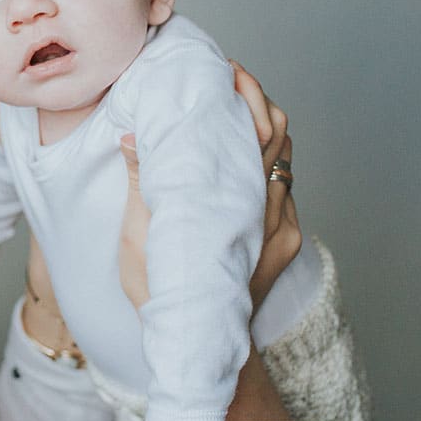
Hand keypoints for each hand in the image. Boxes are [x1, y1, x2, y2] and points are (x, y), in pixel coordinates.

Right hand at [117, 60, 295, 420]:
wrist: (204, 349)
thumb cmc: (167, 301)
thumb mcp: (140, 245)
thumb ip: (140, 188)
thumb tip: (133, 137)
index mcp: (238, 213)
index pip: (255, 137)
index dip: (242, 97)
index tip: (222, 70)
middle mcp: (273, 217)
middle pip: (278, 138)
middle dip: (254, 98)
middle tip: (226, 72)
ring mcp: (284, 227)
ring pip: (285, 157)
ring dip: (262, 121)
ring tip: (233, 96)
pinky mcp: (287, 237)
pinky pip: (283, 181)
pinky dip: (266, 152)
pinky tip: (240, 140)